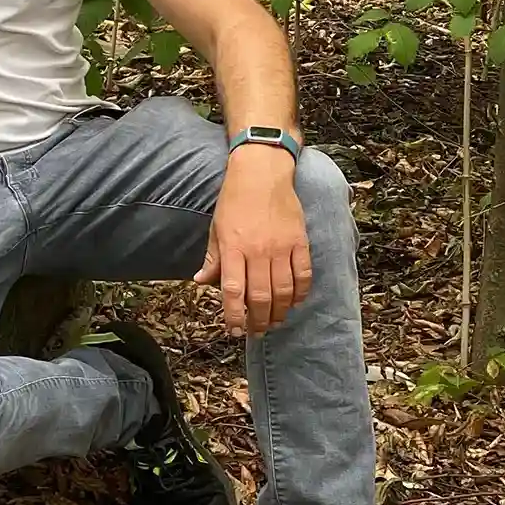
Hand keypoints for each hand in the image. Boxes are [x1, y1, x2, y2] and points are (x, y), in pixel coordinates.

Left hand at [195, 146, 312, 335]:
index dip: (234, 315)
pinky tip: (294, 302)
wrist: (262, 173)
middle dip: (258, 320)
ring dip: (279, 312)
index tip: (234, 331)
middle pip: (261, 296)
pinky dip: (300, 293)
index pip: (232, 291)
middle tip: (255, 332)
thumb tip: (200, 282)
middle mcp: (257, 251)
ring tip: (273, 322)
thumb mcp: (216, 228)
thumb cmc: (234, 200)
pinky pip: (304, 275)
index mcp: (233, 248)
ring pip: (284, 291)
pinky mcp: (300, 242)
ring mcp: (281, 247)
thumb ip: (213, 258)